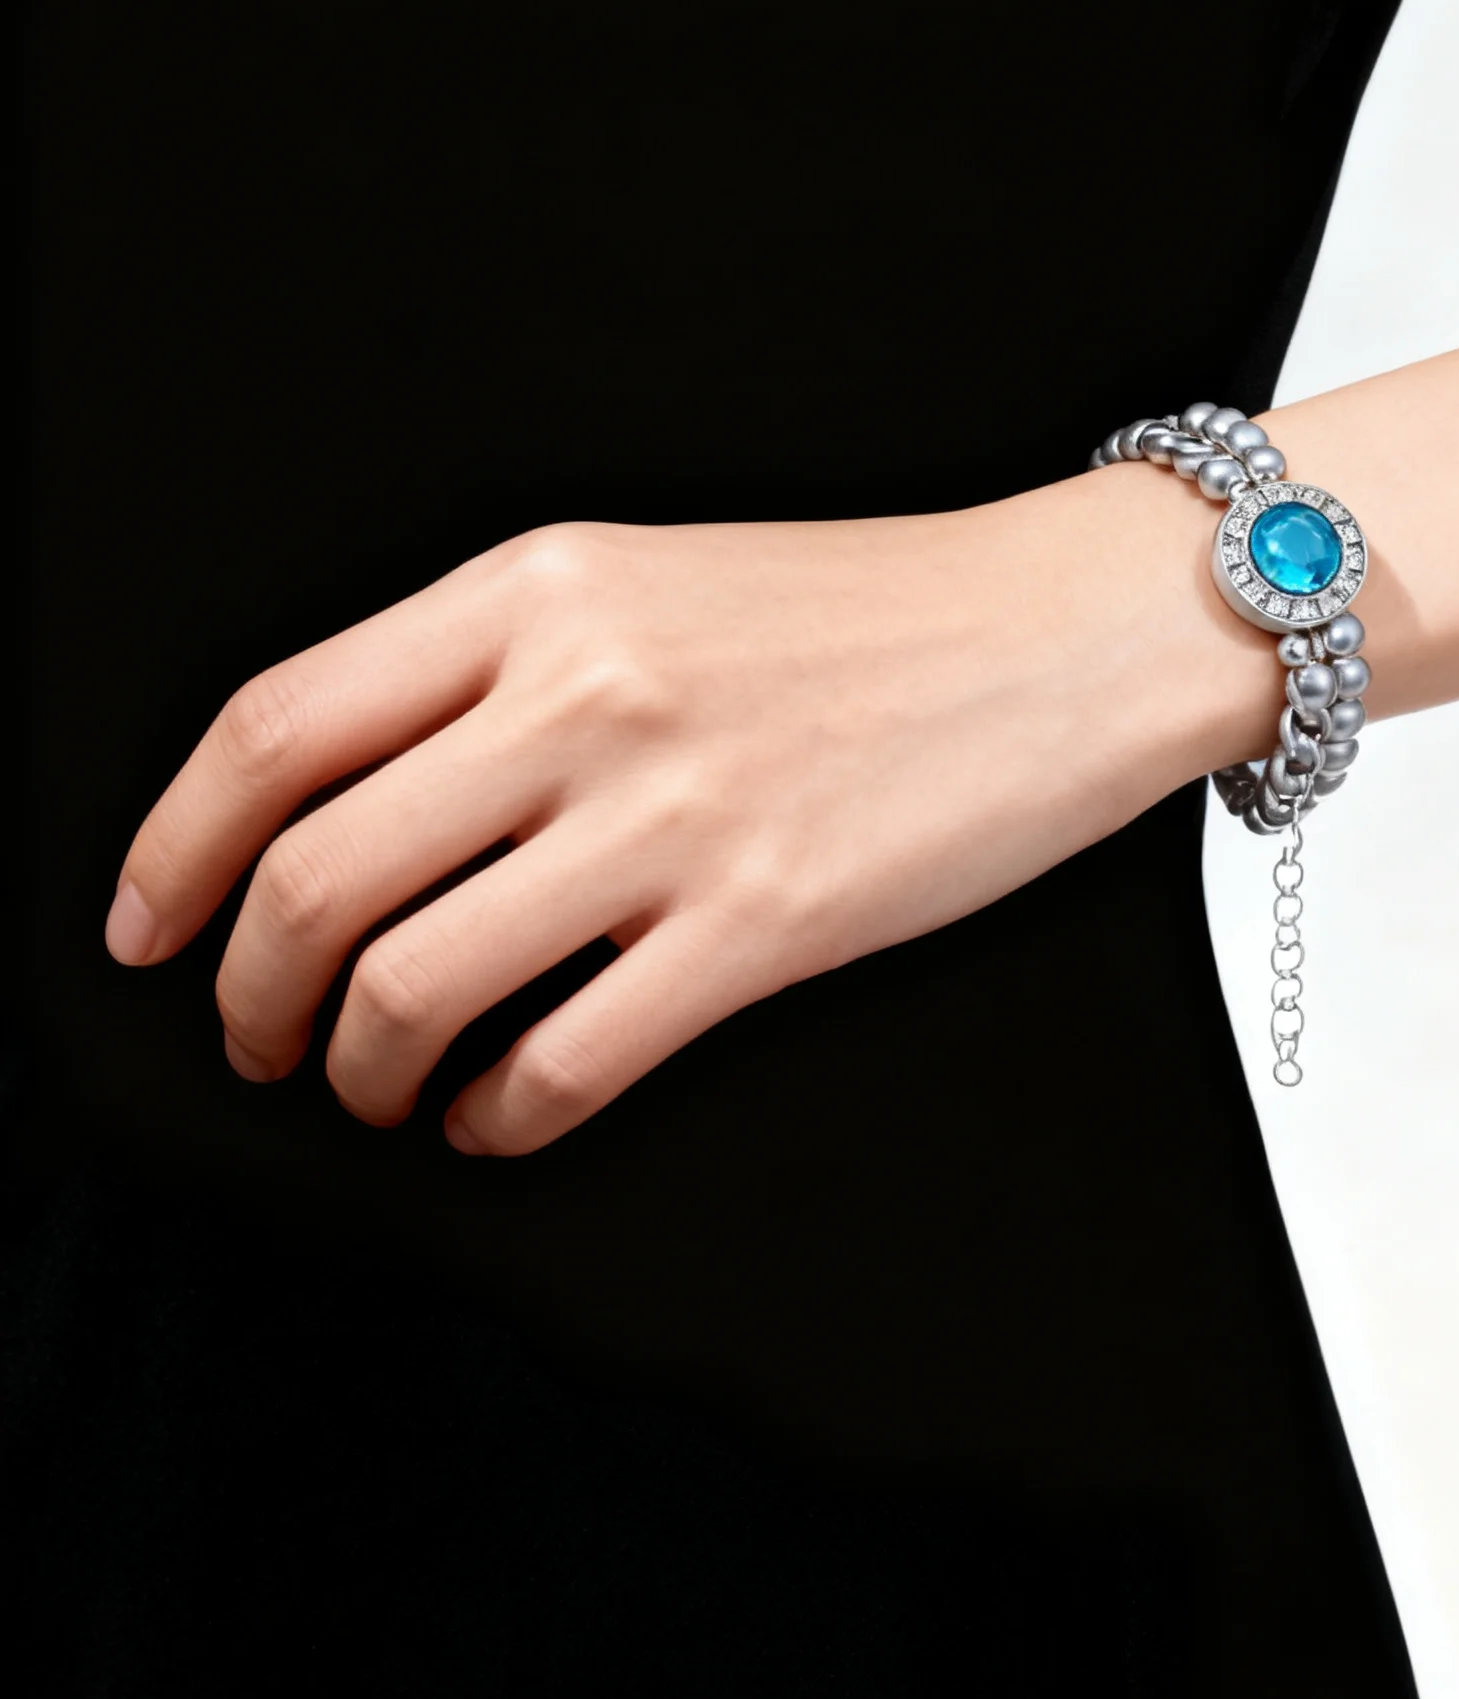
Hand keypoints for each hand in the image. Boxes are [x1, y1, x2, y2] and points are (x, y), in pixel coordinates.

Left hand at [103, 476, 1267, 1153]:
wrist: (1071, 627)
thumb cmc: (879, 610)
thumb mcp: (657, 581)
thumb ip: (502, 670)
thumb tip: (365, 811)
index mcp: (537, 588)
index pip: (275, 728)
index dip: (173, 850)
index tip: (147, 930)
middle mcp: (583, 691)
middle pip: (317, 877)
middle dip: (249, 997)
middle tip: (260, 1042)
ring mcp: (675, 811)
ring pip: (418, 985)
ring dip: (362, 1072)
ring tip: (380, 1091)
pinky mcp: (768, 923)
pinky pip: (566, 1061)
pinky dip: (496, 1117)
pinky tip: (500, 1116)